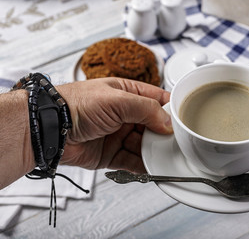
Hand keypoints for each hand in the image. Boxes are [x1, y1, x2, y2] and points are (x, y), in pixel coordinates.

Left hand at [57, 77, 171, 172]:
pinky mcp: (111, 153)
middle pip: (153, 125)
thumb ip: (146, 109)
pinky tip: (153, 168)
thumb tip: (168, 122)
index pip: (157, 100)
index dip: (171, 109)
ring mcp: (118, 134)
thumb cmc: (76, 104)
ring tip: (168, 159)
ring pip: (145, 145)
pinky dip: (143, 166)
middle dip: (165, 135)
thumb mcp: (117, 99)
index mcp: (127, 94)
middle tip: (178, 144)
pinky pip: (132, 161)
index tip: (185, 120)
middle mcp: (124, 114)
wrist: (49, 128)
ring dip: (156, 152)